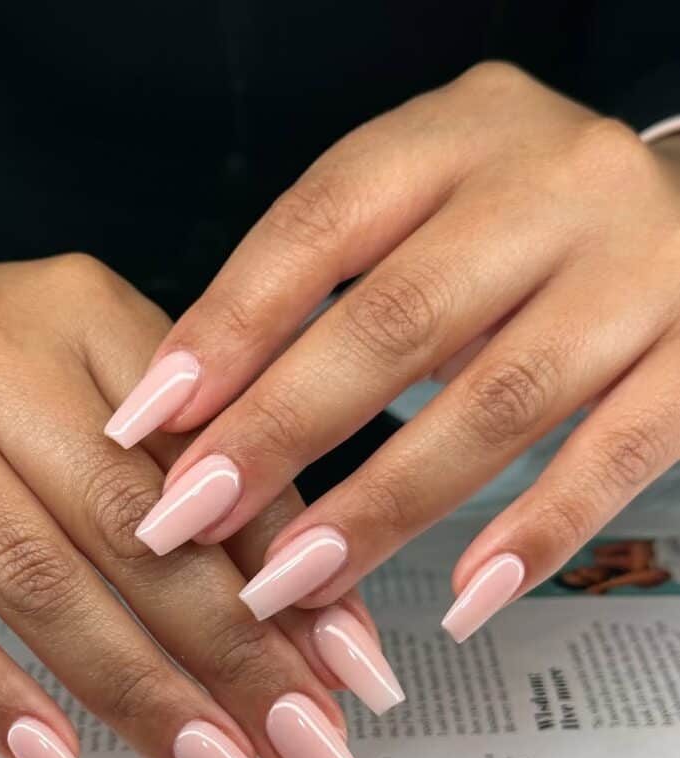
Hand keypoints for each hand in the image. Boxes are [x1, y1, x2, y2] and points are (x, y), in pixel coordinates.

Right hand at [0, 230, 389, 757]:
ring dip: (141, 693)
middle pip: (134, 526)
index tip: (352, 669)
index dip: (288, 569)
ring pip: (37, 579)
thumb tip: (301, 606)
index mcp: (84, 309)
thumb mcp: (88, 374)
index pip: (209, 454)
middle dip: (235, 653)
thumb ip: (184, 466)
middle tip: (311, 748)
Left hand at [109, 62, 679, 637]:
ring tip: (295, 583)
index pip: (319, 225)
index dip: (227, 328)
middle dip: (282, 432)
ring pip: (500, 401)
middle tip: (191, 520)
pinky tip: (464, 600)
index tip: (149, 421)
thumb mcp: (423, 202)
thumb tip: (198, 401)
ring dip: (385, 505)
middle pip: (398, 319)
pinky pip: (618, 455)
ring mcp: (639, 270)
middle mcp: (553, 186)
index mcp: (458, 134)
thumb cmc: (518, 217)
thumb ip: (329, 277)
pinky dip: (535, 532)